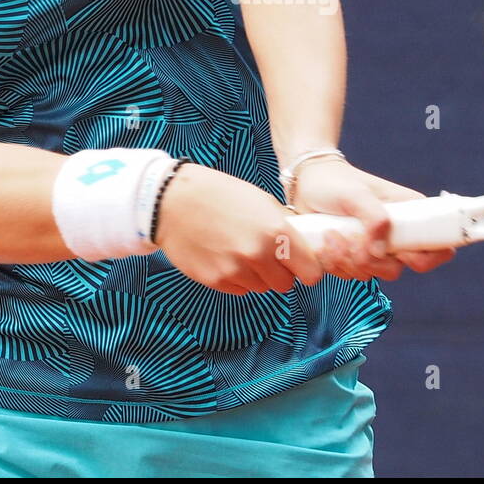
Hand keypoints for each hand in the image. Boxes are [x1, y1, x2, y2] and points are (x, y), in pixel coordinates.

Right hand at [154, 162, 324, 294]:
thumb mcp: (261, 201)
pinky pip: (239, 289)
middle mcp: (258, 255)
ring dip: (257, 275)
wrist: (173, 202)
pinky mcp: (216, 281)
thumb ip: (284, 227)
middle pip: (285, 284)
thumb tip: (302, 248)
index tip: (302, 266)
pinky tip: (225, 256)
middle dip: (281, 273)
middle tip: (269, 256)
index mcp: (276, 232)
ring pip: (261, 287)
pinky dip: (237, 278)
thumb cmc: (219, 195)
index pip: (310, 271)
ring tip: (241, 251)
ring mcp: (235, 271)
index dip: (308, 269)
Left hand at [288, 159, 455, 281]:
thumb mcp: (356, 194)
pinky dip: (335, 264)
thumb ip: (374, 218)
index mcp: (410, 216)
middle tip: (351, 241)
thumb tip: (380, 252)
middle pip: (399, 268)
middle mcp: (396, 235)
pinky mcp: (352, 257)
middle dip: (372, 262)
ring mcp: (374, 248)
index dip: (428, 258)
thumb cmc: (336, 182)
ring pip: (371, 275)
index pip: (439, 246)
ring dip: (348, 261)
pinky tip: (325, 243)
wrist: (307, 184)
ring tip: (331, 234)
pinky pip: (349, 275)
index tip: (403, 254)